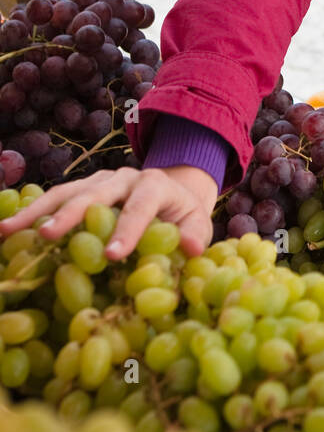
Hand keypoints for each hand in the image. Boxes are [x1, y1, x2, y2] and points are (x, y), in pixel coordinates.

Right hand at [0, 165, 217, 258]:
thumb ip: (195, 236)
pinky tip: (8, 229)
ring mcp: (100, 180)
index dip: (127, 229)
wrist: (175, 193)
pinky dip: (31, 211)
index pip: (140, 206)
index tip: (113, 255)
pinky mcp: (83, 188)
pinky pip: (55, 197)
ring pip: (67, 191)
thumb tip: (192, 249)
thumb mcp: (197, 224)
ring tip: (8, 231)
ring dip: (37, 211)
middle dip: (70, 214)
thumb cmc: (184, 217)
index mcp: (155, 185)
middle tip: (47, 236)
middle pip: (95, 192)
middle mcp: (124, 177)